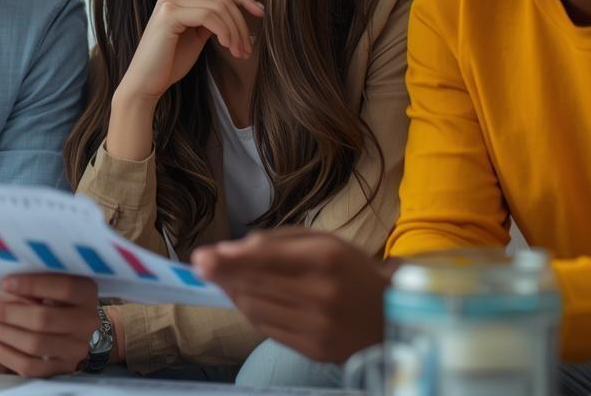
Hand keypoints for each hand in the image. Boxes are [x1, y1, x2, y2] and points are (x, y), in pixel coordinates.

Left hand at [0, 274, 100, 376]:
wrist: (61, 322)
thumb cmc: (45, 294)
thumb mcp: (42, 283)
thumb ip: (28, 284)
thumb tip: (3, 288)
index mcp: (87, 291)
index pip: (64, 287)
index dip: (32, 285)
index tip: (4, 282)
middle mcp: (88, 320)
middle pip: (45, 319)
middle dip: (7, 313)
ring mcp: (77, 347)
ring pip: (35, 345)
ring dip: (1, 333)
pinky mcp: (63, 367)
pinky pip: (30, 366)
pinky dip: (4, 354)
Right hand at [116, 0, 264, 105]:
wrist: (146, 83)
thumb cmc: (169, 63)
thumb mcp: (196, 36)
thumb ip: (212, 20)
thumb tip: (239, 11)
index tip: (260, 13)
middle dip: (241, 22)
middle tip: (247, 47)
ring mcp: (169, 1)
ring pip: (219, 6)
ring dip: (235, 31)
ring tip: (239, 52)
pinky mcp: (169, 14)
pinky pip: (208, 15)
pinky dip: (224, 30)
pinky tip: (226, 46)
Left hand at [193, 227, 387, 362]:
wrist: (391, 318)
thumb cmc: (352, 272)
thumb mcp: (326, 242)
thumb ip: (281, 241)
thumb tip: (237, 248)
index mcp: (327, 259)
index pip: (267, 259)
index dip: (231, 259)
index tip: (205, 254)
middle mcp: (322, 294)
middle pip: (257, 284)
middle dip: (223, 274)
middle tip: (199, 265)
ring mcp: (317, 325)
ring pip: (257, 308)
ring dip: (233, 293)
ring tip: (220, 279)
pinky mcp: (313, 349)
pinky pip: (267, 329)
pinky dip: (249, 311)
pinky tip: (241, 298)